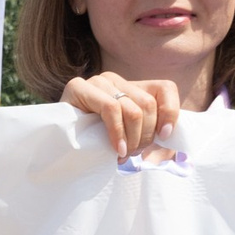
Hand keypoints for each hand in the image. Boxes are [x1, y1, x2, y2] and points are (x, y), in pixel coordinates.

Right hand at [63, 73, 184, 159]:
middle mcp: (116, 79)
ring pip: (132, 108)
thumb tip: (176, 141)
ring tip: (123, 155)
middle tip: (134, 154)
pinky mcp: (78, 87)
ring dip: (132, 138)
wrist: (58, 145)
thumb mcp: (130, 136)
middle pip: (148, 104)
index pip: (165, 88)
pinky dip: (117, 133)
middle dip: (146, 135)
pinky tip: (116, 149)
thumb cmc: (96, 142)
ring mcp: (97, 81)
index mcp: (131, 87)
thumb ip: (151, 134)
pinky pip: (110, 109)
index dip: (171, 112)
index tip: (166, 136)